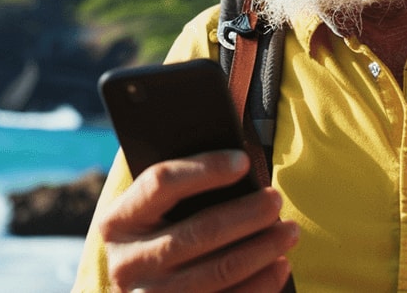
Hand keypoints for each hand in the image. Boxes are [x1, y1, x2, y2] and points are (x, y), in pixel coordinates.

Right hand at [99, 149, 298, 292]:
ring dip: (262, 249)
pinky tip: (280, 265)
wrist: (148, 289)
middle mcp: (127, 263)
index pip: (161, 182)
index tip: (243, 161)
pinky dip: (261, 284)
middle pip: (198, 231)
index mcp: (117, 221)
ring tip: (289, 231)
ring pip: (218, 270)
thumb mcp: (156, 208)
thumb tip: (234, 129)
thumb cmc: (164, 231)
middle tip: (275, 199)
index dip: (204, 168)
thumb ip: (186, 174)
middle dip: (246, 213)